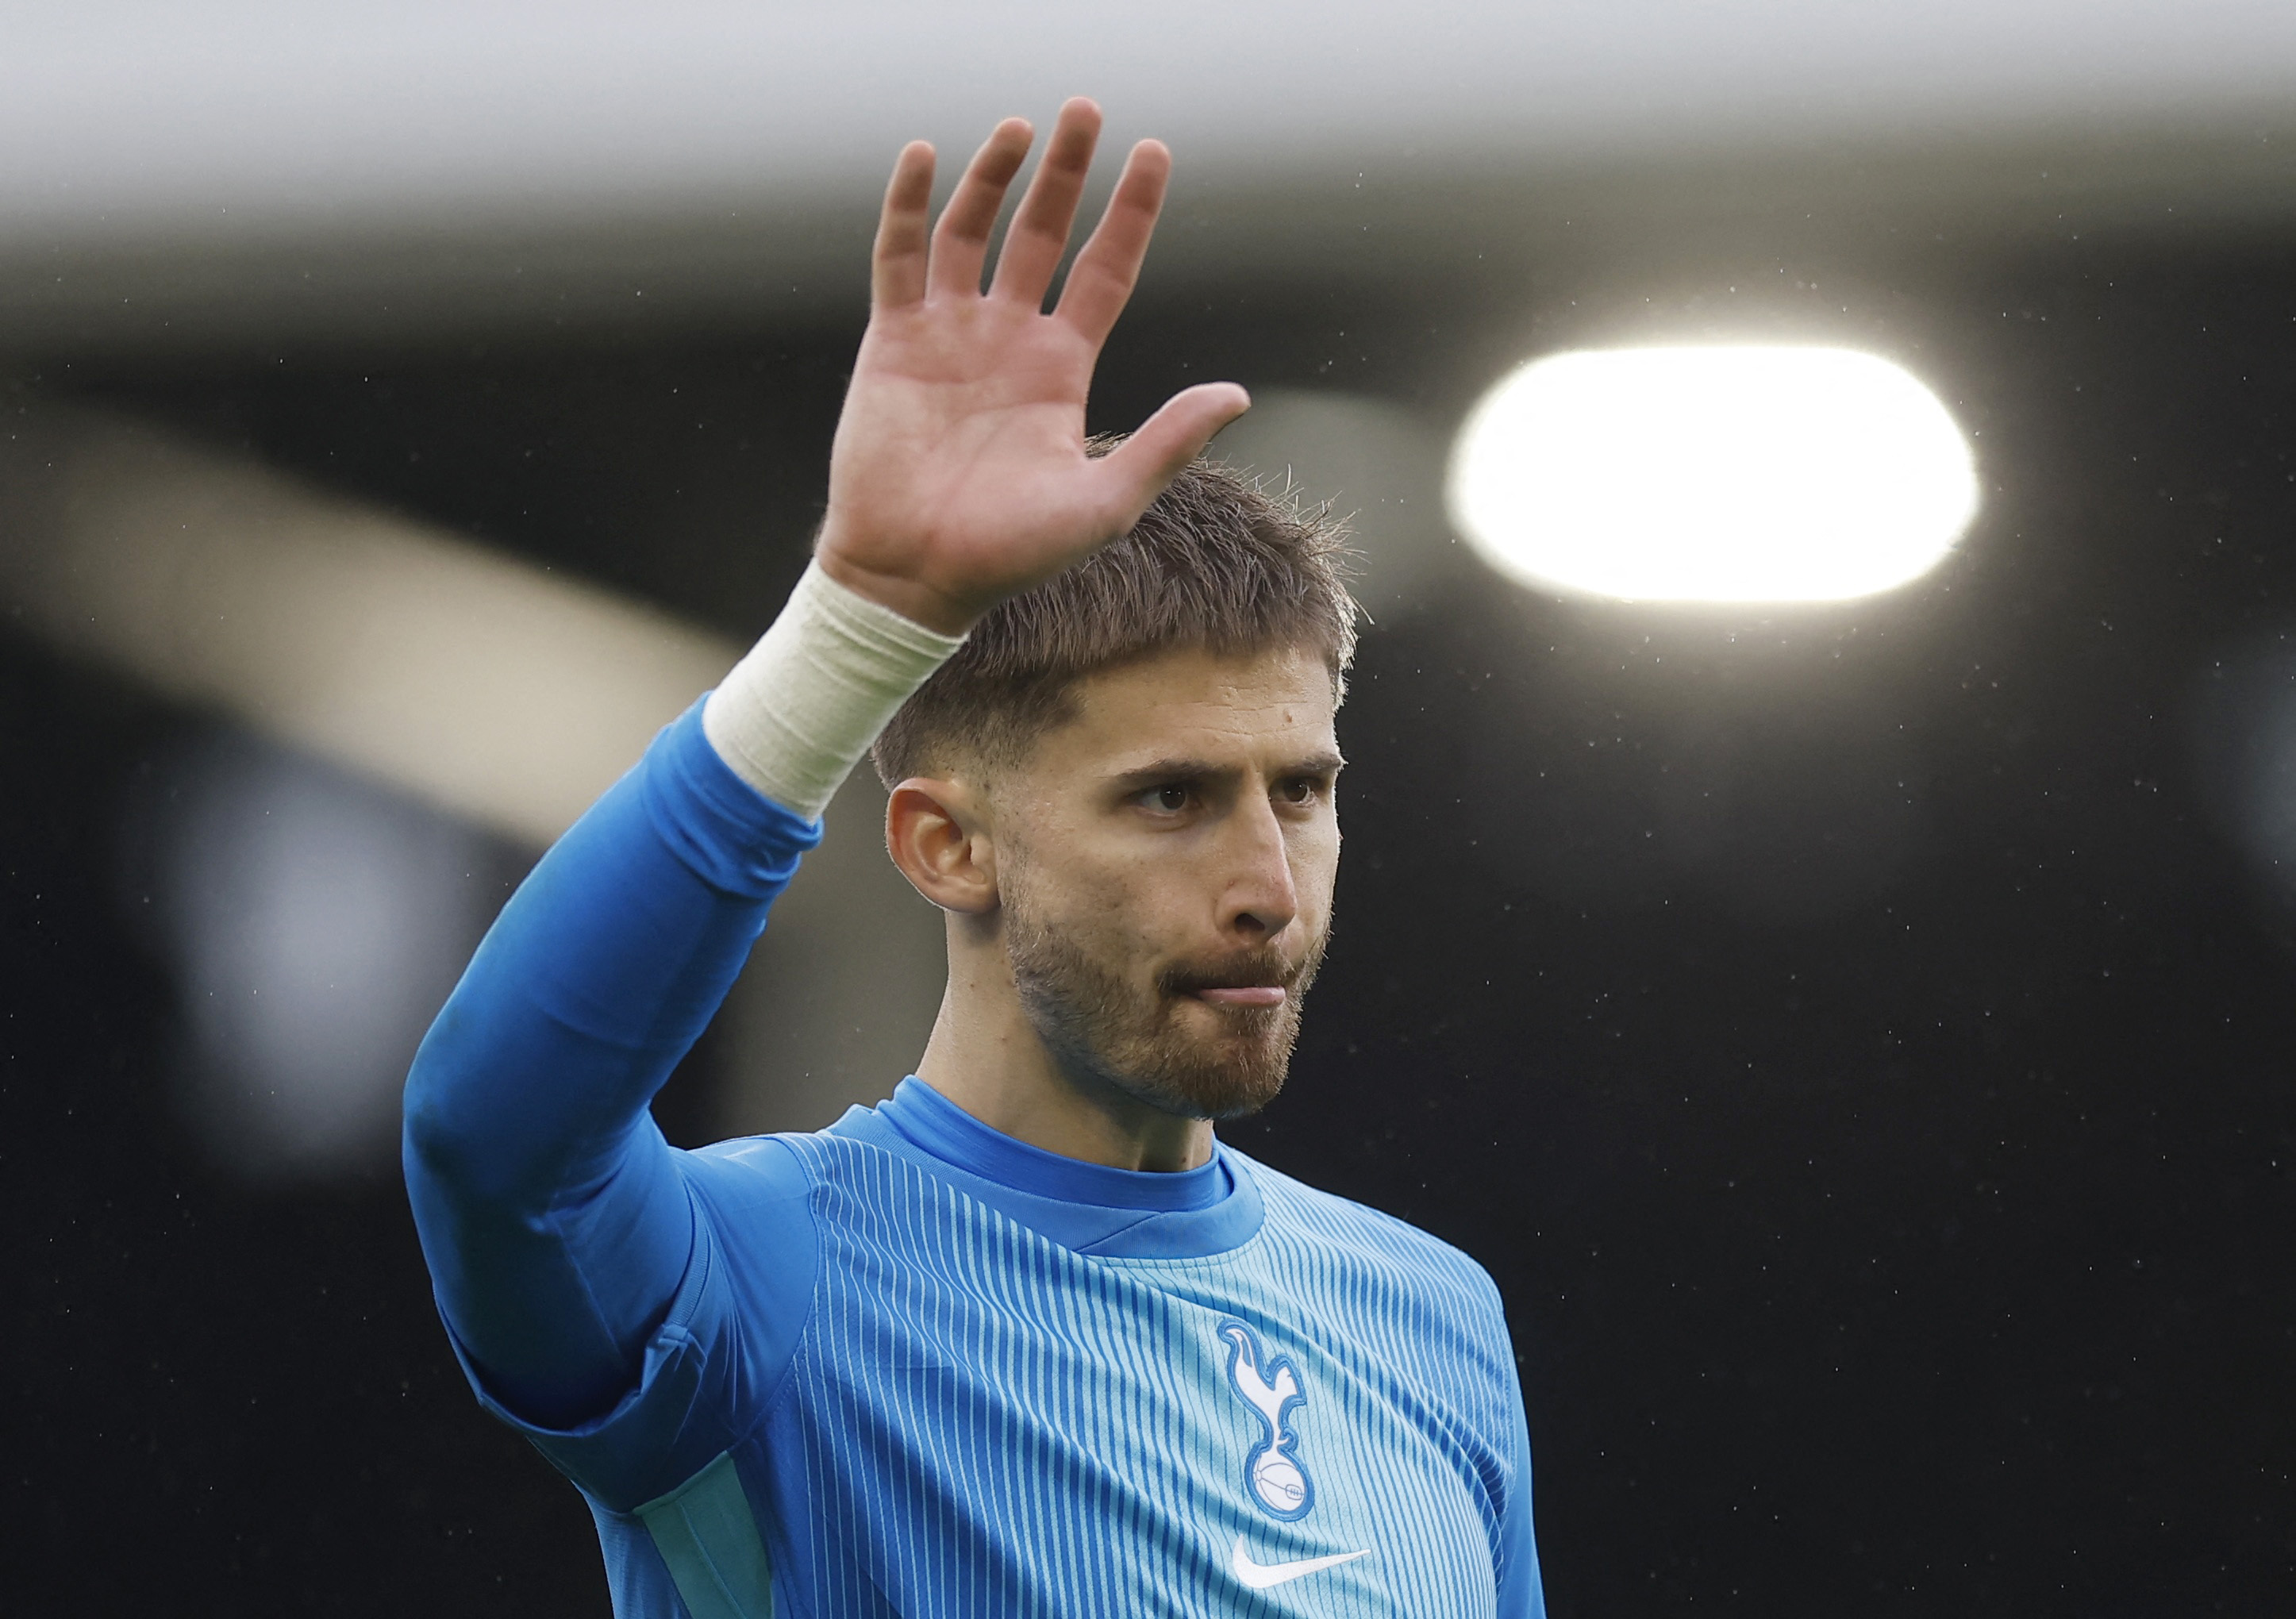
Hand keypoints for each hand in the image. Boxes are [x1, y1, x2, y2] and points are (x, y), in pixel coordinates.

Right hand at [813, 98, 1249, 634]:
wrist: (916, 577)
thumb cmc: (1011, 555)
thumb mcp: (1106, 502)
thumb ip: (1168, 443)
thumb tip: (1237, 395)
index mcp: (1062, 369)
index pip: (1104, 269)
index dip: (1130, 212)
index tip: (1154, 152)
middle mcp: (1008, 339)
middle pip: (1043, 233)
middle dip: (1065, 172)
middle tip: (1085, 109)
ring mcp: (949, 335)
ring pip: (972, 231)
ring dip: (993, 177)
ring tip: (1019, 127)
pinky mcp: (894, 341)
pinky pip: (899, 257)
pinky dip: (907, 205)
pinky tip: (922, 155)